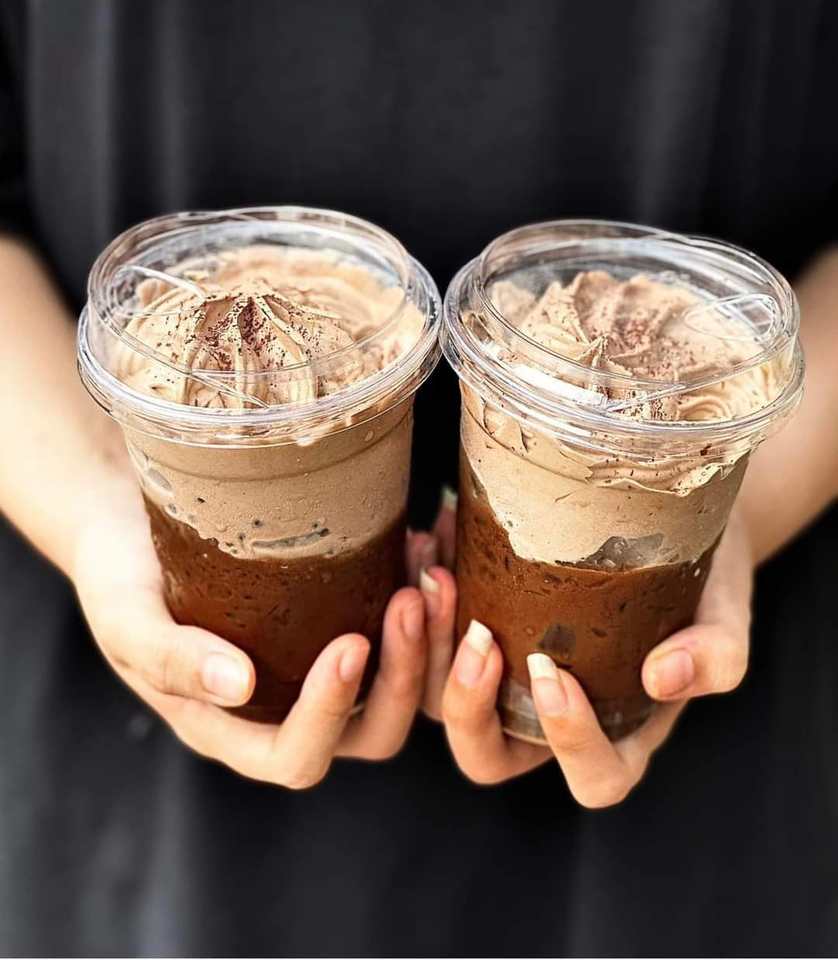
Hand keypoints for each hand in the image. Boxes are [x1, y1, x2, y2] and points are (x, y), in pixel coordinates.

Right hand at [73, 476, 431, 788]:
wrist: (133, 532)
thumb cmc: (120, 579)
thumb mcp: (124, 619)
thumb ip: (169, 658)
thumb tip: (236, 686)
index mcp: (233, 728)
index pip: (295, 756)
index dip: (331, 714)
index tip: (348, 643)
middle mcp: (288, 711)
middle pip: (371, 733)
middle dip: (403, 676)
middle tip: (410, 600)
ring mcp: (321, 670)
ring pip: (402, 690)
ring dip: (429, 642)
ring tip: (430, 573)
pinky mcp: (342, 623)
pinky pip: (402, 636)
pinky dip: (422, 599)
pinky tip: (424, 545)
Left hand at [423, 506, 753, 807]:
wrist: (665, 531)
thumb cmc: (702, 587)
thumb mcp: (724, 617)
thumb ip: (714, 656)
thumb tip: (662, 678)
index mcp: (618, 739)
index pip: (592, 778)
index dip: (567, 739)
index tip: (555, 669)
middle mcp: (551, 726)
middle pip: (487, 757)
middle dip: (467, 703)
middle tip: (479, 631)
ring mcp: (507, 686)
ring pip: (441, 701)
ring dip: (430, 647)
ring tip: (438, 576)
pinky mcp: (480, 638)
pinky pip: (431, 641)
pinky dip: (424, 599)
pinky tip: (432, 537)